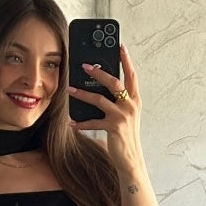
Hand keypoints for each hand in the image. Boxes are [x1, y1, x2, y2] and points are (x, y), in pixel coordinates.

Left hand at [67, 43, 143, 170]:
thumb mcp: (125, 116)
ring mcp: (123, 116)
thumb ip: (117, 102)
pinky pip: (93, 122)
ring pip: (99, 99)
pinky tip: (72, 122)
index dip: (126, 60)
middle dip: (98, 72)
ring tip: (70, 90)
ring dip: (82, 94)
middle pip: (114, 82)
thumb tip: (97, 89)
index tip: (120, 46)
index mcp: (135, 100)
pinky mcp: (114, 127)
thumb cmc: (126, 136)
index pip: (131, 75)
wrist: (131, 160)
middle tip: (84, 65)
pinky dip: (81, 123)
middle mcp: (131, 106)